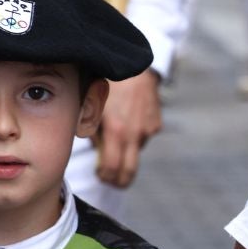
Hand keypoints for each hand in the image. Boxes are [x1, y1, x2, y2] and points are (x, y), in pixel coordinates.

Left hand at [95, 69, 160, 187]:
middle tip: (111, 181)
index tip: (100, 176)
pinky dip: (134, 135)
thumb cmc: (109, 84)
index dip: (105, 177)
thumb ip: (92, 130)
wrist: (136, 67)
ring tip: (116, 135)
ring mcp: (148, 130)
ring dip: (126, 150)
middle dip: (120, 181)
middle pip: (129, 171)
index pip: (112, 168)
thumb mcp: (92, 106)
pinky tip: (128, 120)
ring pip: (135, 151)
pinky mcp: (155, 124)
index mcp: (116, 131)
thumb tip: (93, 149)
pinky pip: (143, 137)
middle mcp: (134, 134)